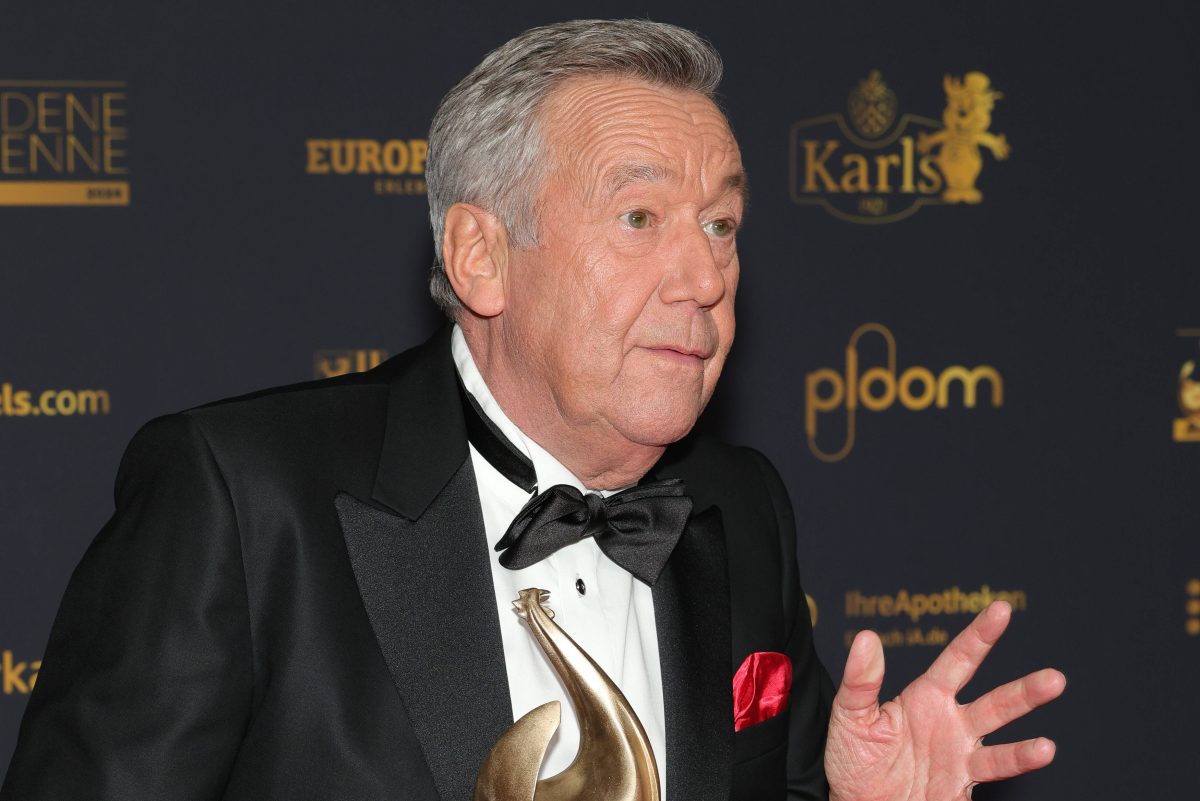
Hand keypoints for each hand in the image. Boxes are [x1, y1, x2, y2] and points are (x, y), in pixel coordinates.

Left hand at [825, 602, 1065, 800]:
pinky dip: (1014, 770)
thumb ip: (861, 680)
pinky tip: (1034, 761)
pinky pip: (991, 776)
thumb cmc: (853, 760)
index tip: (1002, 609)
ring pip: (1002, 747)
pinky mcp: (960, 786)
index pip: (959, 659)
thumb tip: (866, 638)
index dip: (980, 635)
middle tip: (1056, 679)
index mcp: (926, 698)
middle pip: (996, 703)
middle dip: (1026, 692)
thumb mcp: (850, 715)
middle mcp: (951, 724)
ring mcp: (959, 756)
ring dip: (1026, 749)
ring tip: (1049, 748)